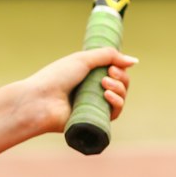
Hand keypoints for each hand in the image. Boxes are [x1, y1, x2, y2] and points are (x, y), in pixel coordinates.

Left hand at [18, 47, 137, 137]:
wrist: (41, 100)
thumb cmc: (56, 77)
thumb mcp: (83, 59)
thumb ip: (109, 56)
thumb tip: (134, 61)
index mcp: (89, 75)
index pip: (115, 72)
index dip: (119, 68)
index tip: (113, 65)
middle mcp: (93, 90)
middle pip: (121, 85)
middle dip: (121, 78)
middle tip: (108, 74)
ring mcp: (94, 106)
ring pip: (121, 98)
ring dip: (119, 89)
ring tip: (104, 85)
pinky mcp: (94, 120)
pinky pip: (115, 113)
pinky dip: (117, 103)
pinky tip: (108, 96)